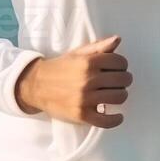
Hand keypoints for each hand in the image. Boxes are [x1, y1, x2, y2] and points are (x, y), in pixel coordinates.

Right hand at [12, 35, 129, 127]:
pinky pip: (107, 121)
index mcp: (88, 62)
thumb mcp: (77, 53)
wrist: (36, 86)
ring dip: (120, 95)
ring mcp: (85, 98)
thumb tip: (118, 40)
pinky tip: (116, 115)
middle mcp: (87, 79)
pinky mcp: (82, 115)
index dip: (122, 65)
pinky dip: (116, 119)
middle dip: (123, 79)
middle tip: (116, 81)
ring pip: (119, 97)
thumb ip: (98, 47)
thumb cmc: (59, 68)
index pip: (120, 62)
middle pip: (123, 80)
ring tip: (113, 94)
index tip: (117, 68)